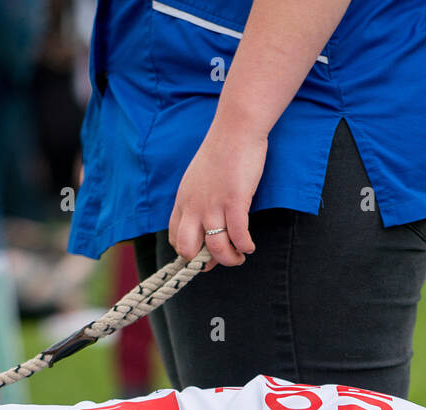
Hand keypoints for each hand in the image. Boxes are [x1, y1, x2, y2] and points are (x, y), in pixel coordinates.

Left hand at [168, 118, 266, 268]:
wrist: (235, 130)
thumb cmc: (221, 153)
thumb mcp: (197, 179)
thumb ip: (197, 201)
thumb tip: (206, 225)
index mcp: (183, 201)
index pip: (175, 238)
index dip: (188, 253)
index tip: (203, 256)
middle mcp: (194, 206)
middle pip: (188, 250)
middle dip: (203, 262)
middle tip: (219, 260)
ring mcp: (213, 204)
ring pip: (216, 248)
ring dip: (229, 259)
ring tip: (239, 256)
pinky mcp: (235, 200)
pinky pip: (238, 235)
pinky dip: (245, 246)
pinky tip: (250, 246)